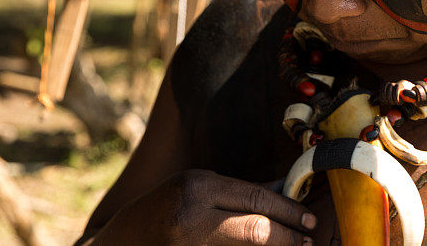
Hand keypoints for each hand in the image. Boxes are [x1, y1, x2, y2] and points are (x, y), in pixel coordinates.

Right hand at [93, 169, 316, 244]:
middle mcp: (192, 215)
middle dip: (289, 236)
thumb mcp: (195, 189)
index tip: (309, 219)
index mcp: (197, 186)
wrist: (117, 244)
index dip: (289, 210)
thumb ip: (238, 191)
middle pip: (257, 228)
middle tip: (308, 239)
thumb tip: (283, 188)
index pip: (256, 198)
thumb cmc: (160, 210)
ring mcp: (189, 244)